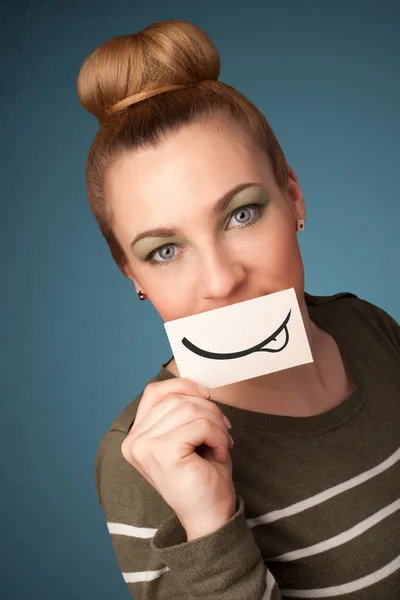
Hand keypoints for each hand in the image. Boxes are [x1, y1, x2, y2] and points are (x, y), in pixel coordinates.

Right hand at [121, 377, 235, 538]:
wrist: (210, 516)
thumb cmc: (202, 475)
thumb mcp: (188, 434)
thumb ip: (183, 410)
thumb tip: (199, 387)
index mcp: (135, 436)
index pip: (155, 391)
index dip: (184, 385)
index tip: (208, 396)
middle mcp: (134, 441)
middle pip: (177, 399)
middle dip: (208, 410)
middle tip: (223, 432)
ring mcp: (145, 446)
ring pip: (190, 408)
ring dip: (216, 424)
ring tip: (221, 444)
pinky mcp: (163, 452)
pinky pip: (200, 425)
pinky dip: (218, 436)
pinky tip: (220, 453)